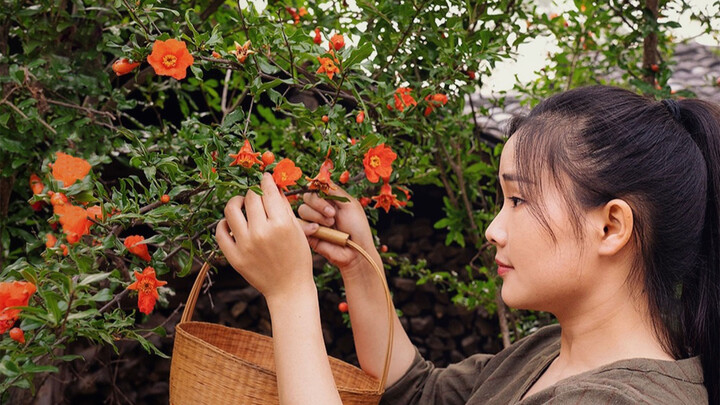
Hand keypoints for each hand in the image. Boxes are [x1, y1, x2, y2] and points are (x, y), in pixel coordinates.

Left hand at [216, 173, 314, 301]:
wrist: (289, 288)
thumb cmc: (297, 259)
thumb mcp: (298, 230)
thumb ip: (284, 207)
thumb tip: (274, 187)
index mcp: (281, 224)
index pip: (268, 192)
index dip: (266, 181)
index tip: (264, 177)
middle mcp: (261, 232)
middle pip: (251, 198)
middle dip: (254, 192)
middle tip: (256, 194)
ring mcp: (245, 245)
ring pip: (231, 210)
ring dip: (236, 202)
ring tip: (240, 204)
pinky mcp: (234, 257)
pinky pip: (220, 232)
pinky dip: (223, 224)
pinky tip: (231, 222)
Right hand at [297, 181, 379, 273]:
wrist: (356, 251)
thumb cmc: (357, 228)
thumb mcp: (349, 204)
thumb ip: (334, 190)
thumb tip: (320, 177)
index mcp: (330, 200)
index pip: (316, 188)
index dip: (319, 191)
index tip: (329, 198)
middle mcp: (320, 209)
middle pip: (307, 197)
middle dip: (319, 205)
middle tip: (333, 215)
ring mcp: (313, 222)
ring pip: (302, 210)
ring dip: (316, 216)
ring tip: (330, 225)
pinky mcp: (308, 235)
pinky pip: (298, 225)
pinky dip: (307, 226)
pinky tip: (317, 230)